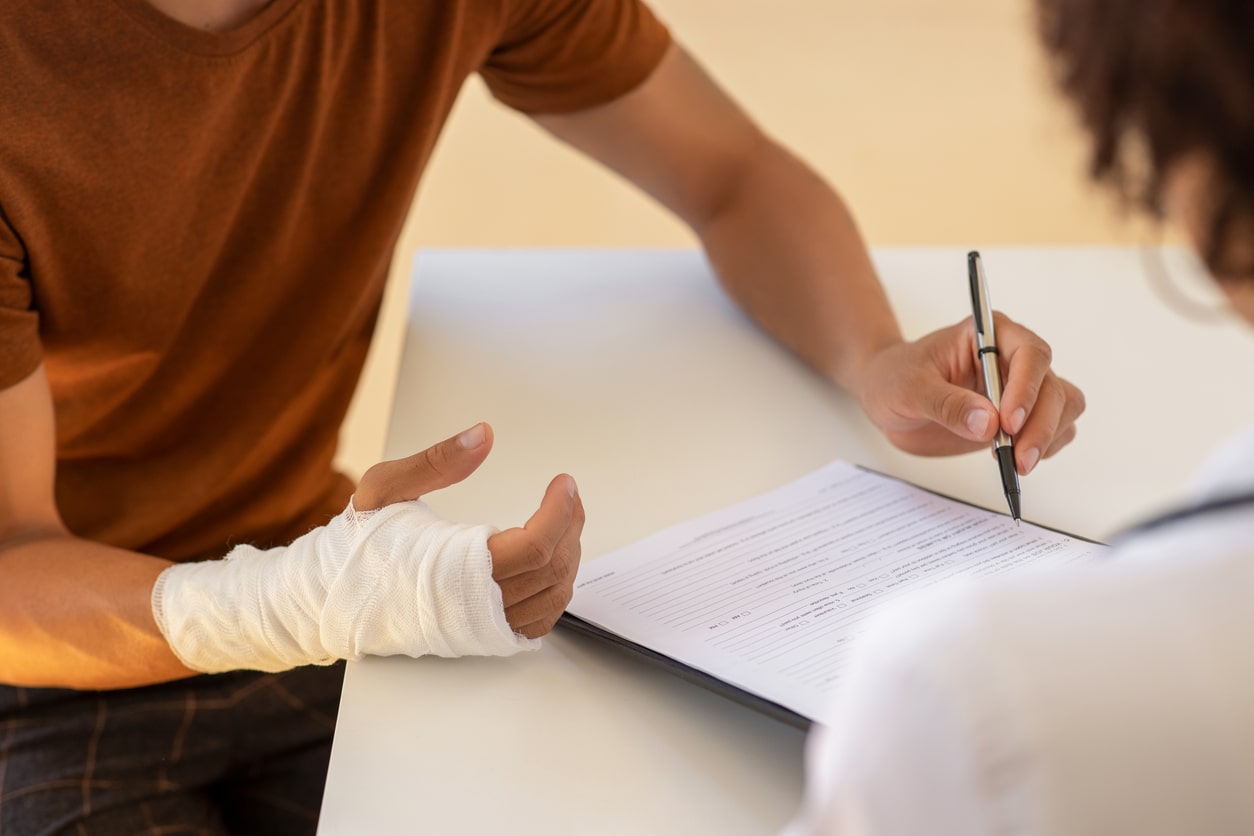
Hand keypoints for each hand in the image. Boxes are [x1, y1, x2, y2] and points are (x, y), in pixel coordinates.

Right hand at [354, 422, 583, 638]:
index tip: (563, 482)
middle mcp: (476, 606)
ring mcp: (483, 627)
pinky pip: (540, 620)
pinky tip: (554, 560)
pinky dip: (557, 589)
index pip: (534, 546)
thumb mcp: (386, 487)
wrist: (334, 596)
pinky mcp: (485, 636)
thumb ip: (436, 460)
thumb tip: (483, 434)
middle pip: (552, 570)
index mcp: (457, 570)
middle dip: (571, 525)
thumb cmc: (358, 543)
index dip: (560, 511)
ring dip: (569, 555)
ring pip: (553, 597)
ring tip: (566, 519)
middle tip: (568, 493)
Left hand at [852, 313, 1084, 473]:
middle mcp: (1012, 357)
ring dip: (1049, 436)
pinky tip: (1019, 460)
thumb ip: (947, 404)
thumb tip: (988, 424)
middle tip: (1019, 459)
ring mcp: (1019, 387)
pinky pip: (1055, 428)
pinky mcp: (1019, 416)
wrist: (885, 394)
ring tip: (1017, 464)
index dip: (1026, 389)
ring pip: (1063, 405)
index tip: (1007, 423)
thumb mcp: (908, 389)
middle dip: (1041, 425)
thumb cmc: (893, 378)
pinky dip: (1047, 446)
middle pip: (1052, 385)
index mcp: (988, 334)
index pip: (1029, 353)